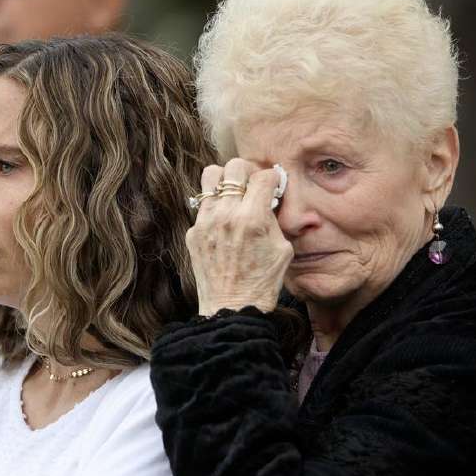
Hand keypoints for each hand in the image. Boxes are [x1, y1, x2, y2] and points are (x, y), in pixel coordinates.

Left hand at [188, 159, 292, 314]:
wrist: (231, 309)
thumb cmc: (262, 283)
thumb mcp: (282, 248)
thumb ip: (273, 218)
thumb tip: (268, 199)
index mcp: (252, 218)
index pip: (263, 176)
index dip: (272, 178)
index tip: (273, 185)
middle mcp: (226, 215)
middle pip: (235, 167)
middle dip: (248, 171)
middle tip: (253, 184)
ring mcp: (205, 222)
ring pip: (210, 175)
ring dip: (225, 180)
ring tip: (234, 193)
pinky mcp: (193, 232)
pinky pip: (203, 205)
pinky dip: (215, 206)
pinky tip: (224, 222)